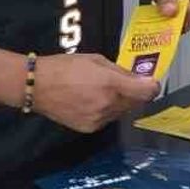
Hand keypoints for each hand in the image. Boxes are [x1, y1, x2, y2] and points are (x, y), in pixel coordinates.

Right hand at [33, 54, 160, 132]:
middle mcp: (108, 104)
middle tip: (121, 84)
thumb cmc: (66, 67)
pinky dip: (106, 112)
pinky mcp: (90, 128)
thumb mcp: (97, 60)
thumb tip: (140, 79)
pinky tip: (91, 102)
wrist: (37, 86)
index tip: (150, 83)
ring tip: (100, 91)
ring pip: (122, 112)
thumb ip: (121, 71)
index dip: (152, 87)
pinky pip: (107, 119)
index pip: (147, 92)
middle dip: (133, 93)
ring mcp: (99, 119)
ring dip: (119, 103)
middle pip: (135, 102)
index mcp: (111, 84)